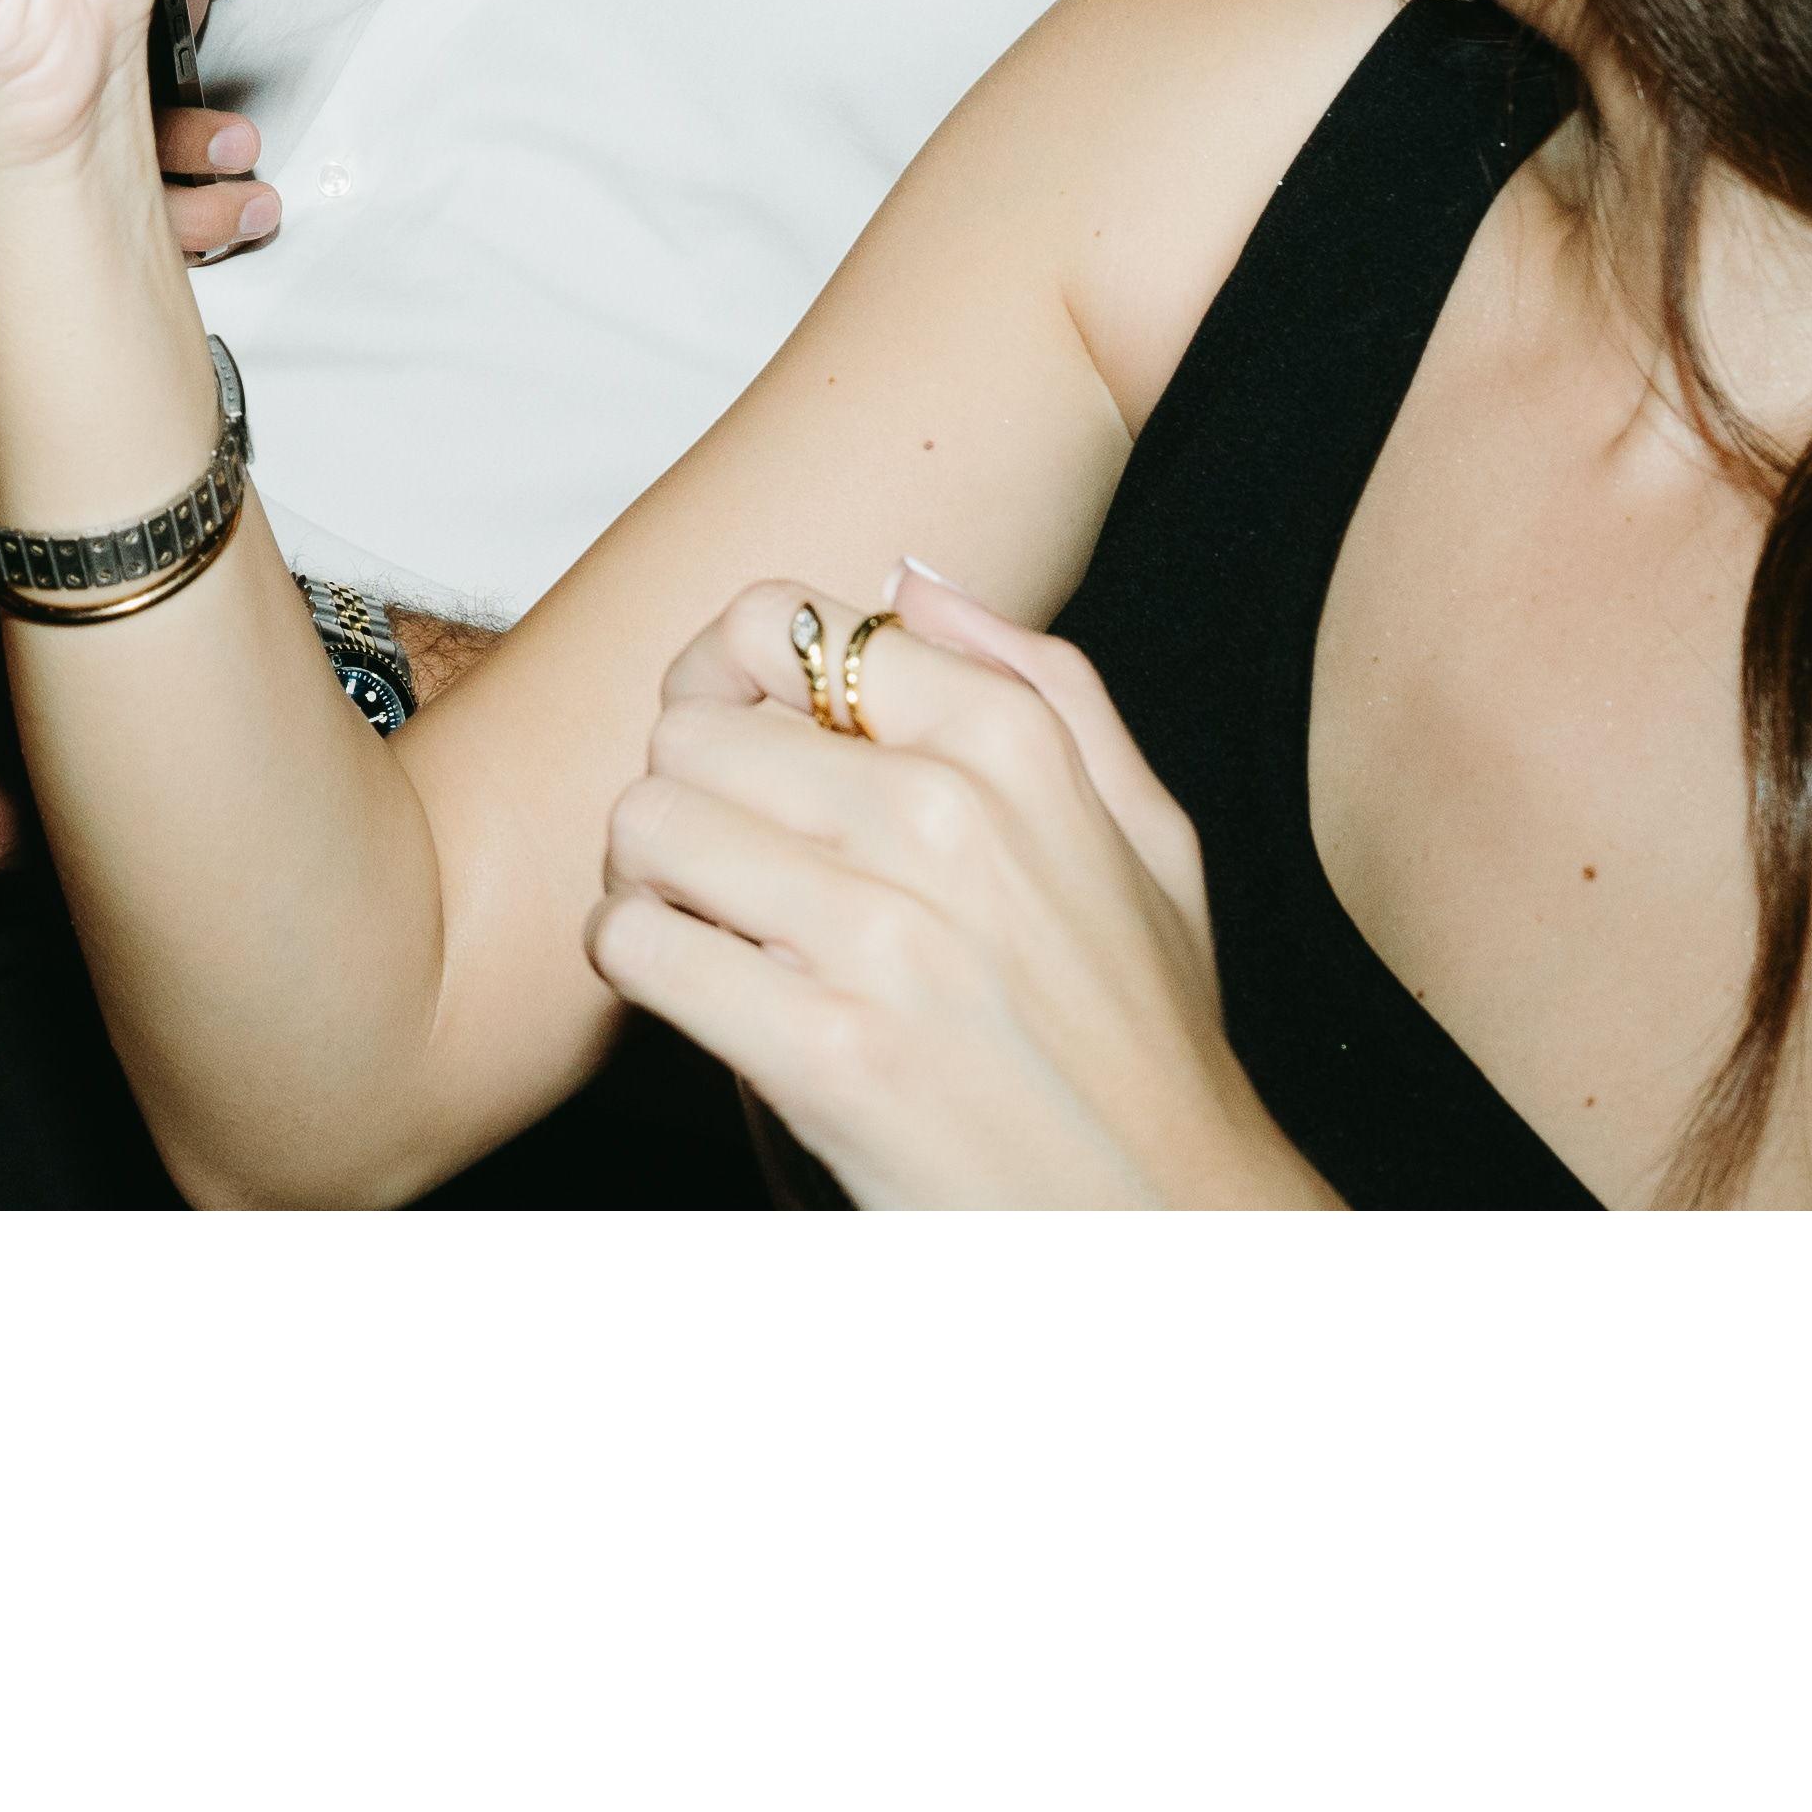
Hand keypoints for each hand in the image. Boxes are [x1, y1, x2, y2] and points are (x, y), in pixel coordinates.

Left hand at [582, 562, 1329, 1207]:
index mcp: (1016, 746)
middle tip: (726, 857)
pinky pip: (638, 944)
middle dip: (688, 791)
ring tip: (711, 921)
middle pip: (692, 728)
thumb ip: (1041, 682)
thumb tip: (909, 583)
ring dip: (651, 877)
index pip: (784, 624)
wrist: (1174, 1228)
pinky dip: (638, 962)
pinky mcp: (826, 1051)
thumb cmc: (1144, 1037)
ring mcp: (886, 937)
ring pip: (646, 823)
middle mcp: (950, 821)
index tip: (752, 751)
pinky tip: (700, 989)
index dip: (736, 682)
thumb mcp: (1144, 837)